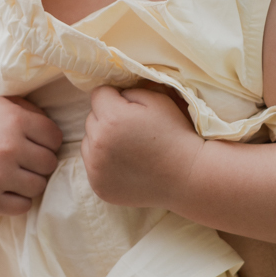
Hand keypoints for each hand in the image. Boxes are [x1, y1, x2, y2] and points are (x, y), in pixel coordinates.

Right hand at [0, 95, 62, 215]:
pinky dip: (17, 200)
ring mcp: (0, 175)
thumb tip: (50, 125)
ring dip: (29, 182)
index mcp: (14, 119)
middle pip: (49, 163)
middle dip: (39, 162)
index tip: (35, 142)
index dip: (47, 140)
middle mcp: (10, 147)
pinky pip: (23, 206)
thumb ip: (25, 109)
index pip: (54, 137)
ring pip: (38, 186)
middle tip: (23, 160)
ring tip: (13, 174)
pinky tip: (6, 189)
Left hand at [81, 84, 201, 208]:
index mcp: (112, 118)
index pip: (98, 94)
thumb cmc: (175, 133)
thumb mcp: (157, 99)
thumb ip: (129, 90)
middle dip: (107, 118)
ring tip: (128, 148)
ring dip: (102, 141)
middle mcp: (98, 144)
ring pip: (88, 142)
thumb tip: (113, 93)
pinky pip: (92, 165)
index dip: (115, 97)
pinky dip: (103, 163)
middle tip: (132, 129)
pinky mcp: (98, 186)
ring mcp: (96, 168)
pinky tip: (126, 165)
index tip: (131, 108)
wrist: (187, 176)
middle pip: (91, 118)